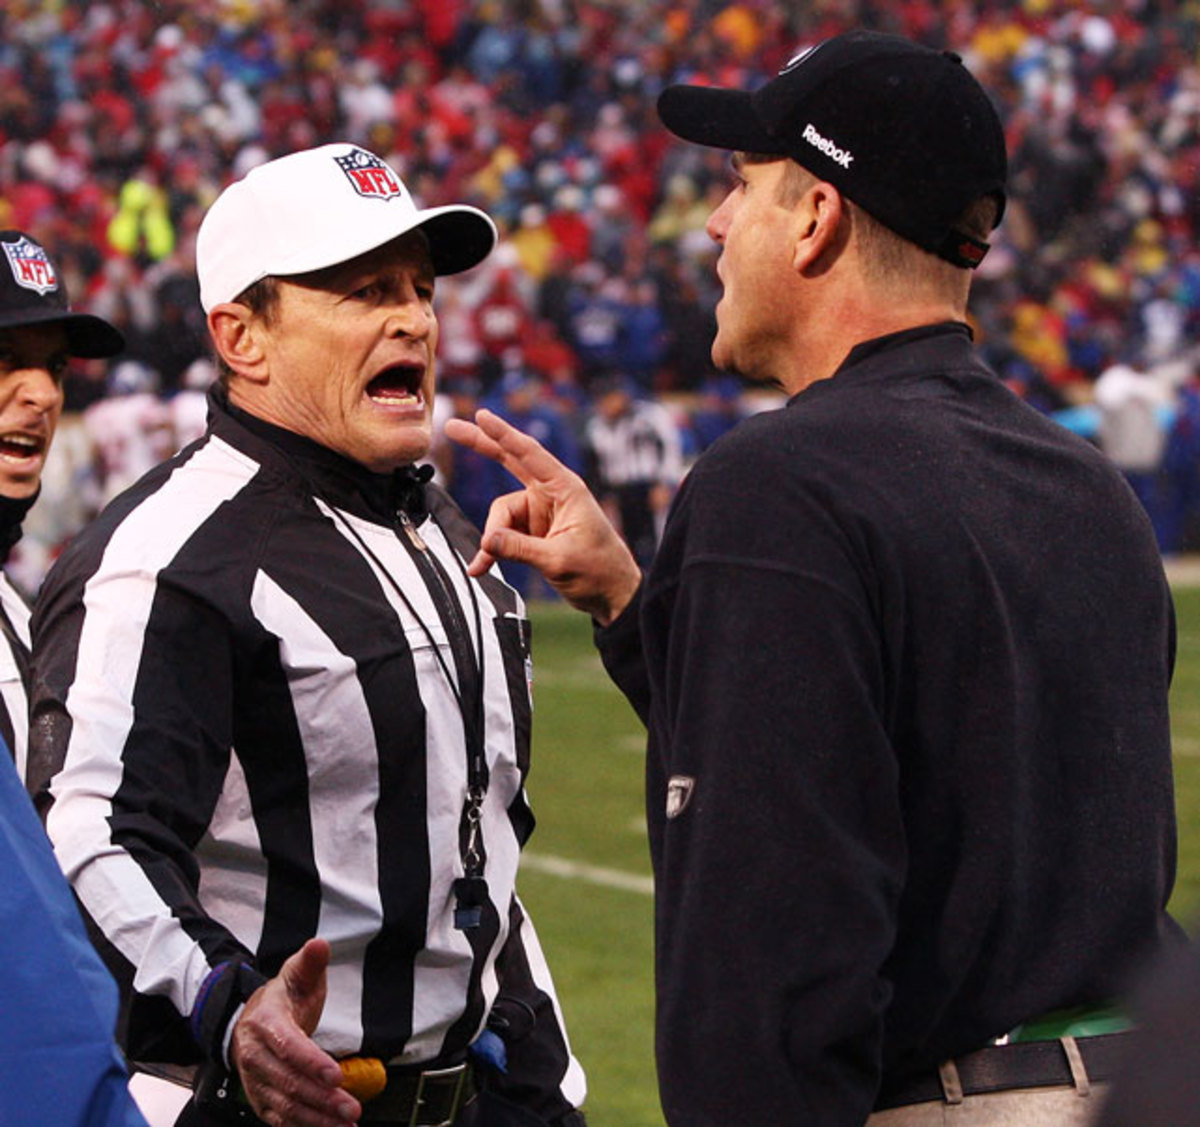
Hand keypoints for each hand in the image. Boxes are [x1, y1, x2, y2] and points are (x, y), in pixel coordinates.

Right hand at [230, 938, 360, 1126]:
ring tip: (346, 1122)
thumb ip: (310, 962)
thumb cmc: (282, 999)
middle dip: (321, 1098)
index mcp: (265, 1022)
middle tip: (351, 1107)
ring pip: (285, 1105)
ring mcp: (256, 1081)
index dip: (311, 1062)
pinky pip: (281, 1119)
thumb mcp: (296, 975)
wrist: (250, 1021)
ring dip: (316, 1118)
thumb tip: (319, 944)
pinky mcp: (261, 1100)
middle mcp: (255, 1056)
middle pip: (288, 1082)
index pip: (288, 1046)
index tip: (336, 1075)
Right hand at [445, 409, 641, 624]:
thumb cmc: (599, 570)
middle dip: (482, 446)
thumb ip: (519, 548)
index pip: (529, 454)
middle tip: (452, 428)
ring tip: (487, 562)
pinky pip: (505, 535)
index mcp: (565, 489)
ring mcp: (540, 512)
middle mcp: (551, 494)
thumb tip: (486, 540)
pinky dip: (493, 550)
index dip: (503, 434)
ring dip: (493, 538)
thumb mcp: (558, 559)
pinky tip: (480, 567)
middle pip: (509, 462)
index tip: (481, 416)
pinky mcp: (534, 531)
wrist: (611, 593)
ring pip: (502, 515)